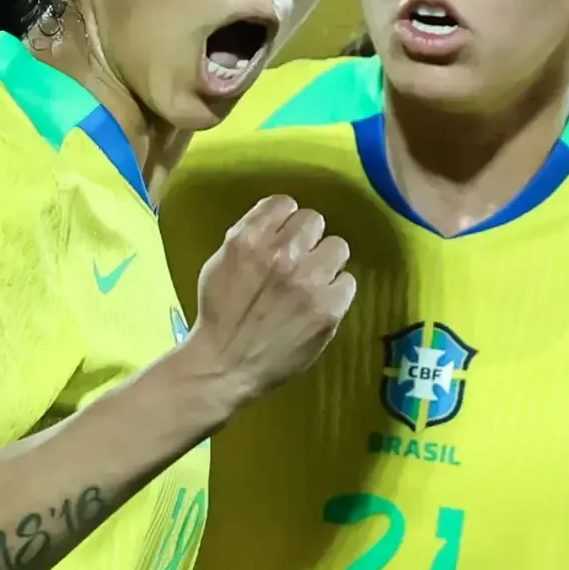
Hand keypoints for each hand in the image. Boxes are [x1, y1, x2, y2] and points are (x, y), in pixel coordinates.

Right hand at [184, 197, 354, 404]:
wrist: (225, 365)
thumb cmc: (220, 315)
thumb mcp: (221, 263)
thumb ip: (250, 238)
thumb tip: (278, 223)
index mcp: (249, 239)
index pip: (285, 203)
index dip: (285, 221)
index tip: (283, 237)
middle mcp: (281, 254)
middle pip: (315, 220)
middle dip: (307, 240)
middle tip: (300, 261)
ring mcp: (308, 281)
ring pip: (338, 247)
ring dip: (327, 263)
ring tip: (315, 282)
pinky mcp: (328, 308)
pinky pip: (348, 282)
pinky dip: (336, 292)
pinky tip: (321, 305)